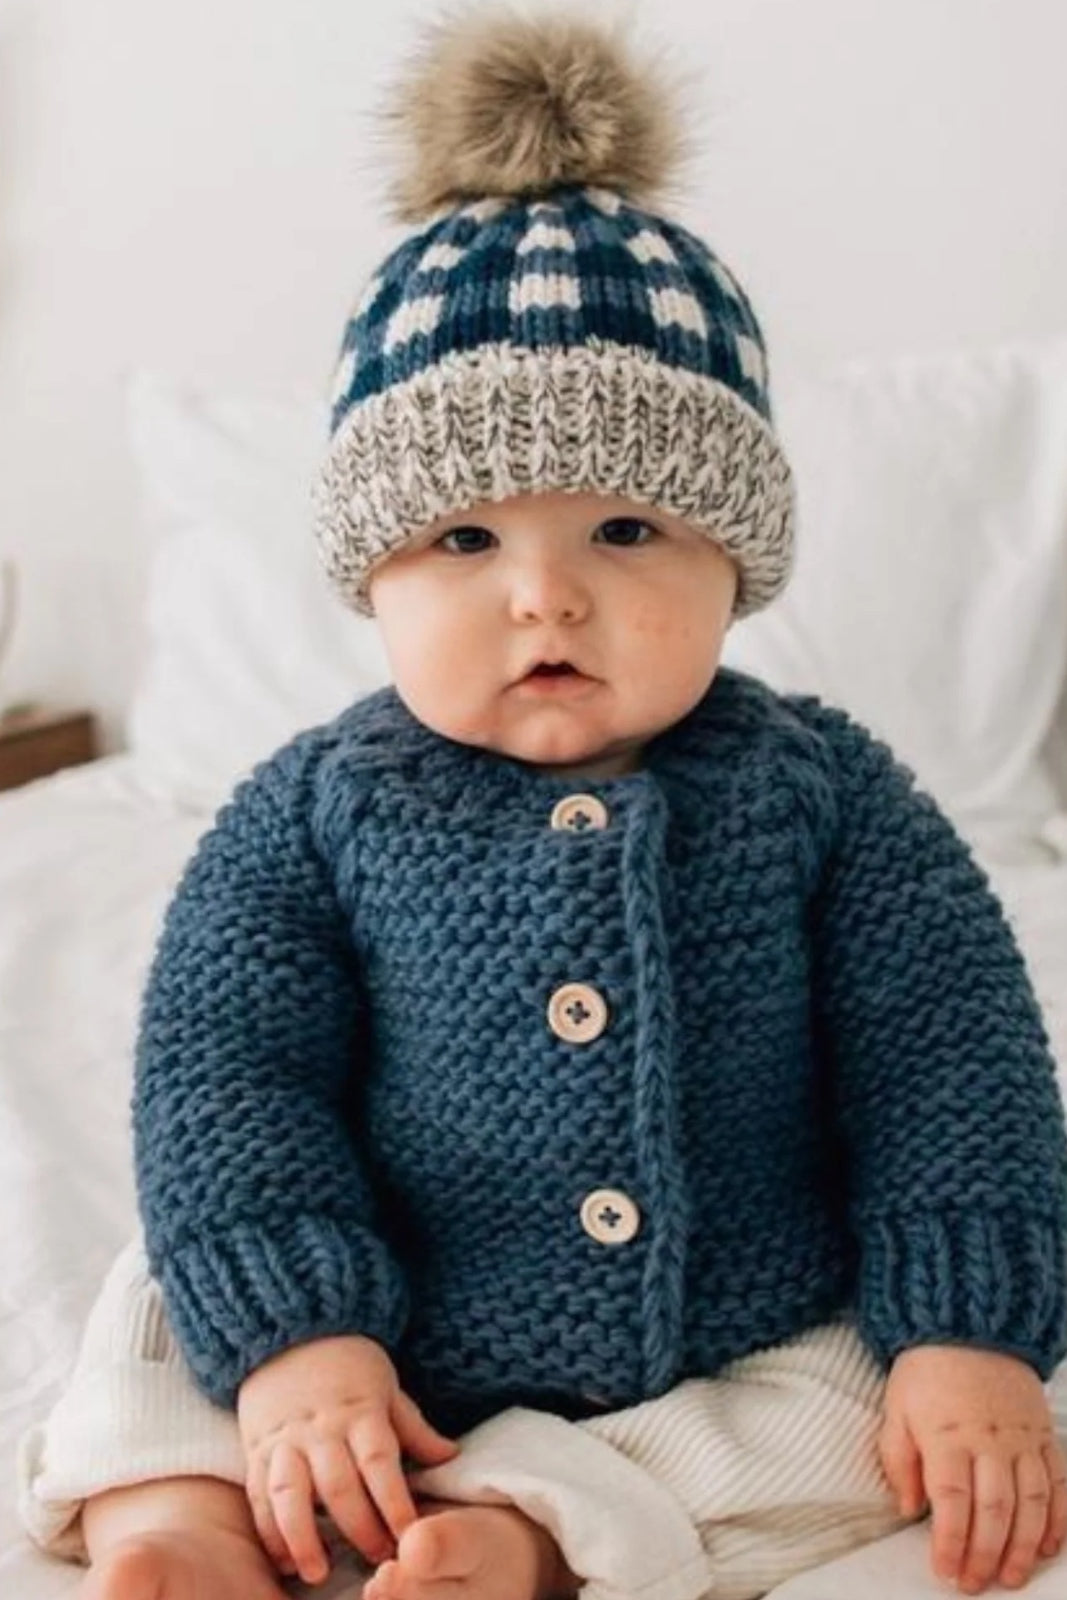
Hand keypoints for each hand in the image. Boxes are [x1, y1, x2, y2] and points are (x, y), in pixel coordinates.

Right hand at [237, 1333, 459, 1584]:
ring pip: (291, 1493)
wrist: (291, 1332)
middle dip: (359, 1529)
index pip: (380, 1463)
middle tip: (377, 1562)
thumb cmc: (349, 1364)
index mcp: (359, 1412)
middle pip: (339, 1485)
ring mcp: (286, 1439)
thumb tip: (452, 1456)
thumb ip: (413, 1428)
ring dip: (302, 1537)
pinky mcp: (257, 1449)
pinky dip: (268, 1530)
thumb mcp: (387, 1387)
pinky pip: (259, 1494)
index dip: (395, 1502)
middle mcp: (321, 1428)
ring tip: (315, 1574)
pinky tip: (280, 1559)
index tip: (409, 1536)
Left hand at [879, 1343, 1066, 1592]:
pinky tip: (1048, 1544)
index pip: (951, 1499)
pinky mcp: (1042, 1433)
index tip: (944, 1569)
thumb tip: (907, 1509)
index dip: (950, 1540)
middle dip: (984, 1554)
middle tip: (974, 1583)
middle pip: (993, 1508)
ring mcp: (1021, 1438)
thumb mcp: (895, 1408)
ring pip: (1029, 1502)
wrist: (967, 1323)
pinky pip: (1058, 1481)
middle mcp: (988, 1440)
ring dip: (1022, 1546)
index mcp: (946, 1434)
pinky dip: (1058, 1517)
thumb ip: (898, 1460)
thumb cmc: (925, 1370)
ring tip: (1011, 1577)